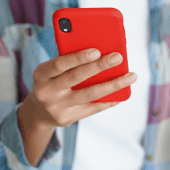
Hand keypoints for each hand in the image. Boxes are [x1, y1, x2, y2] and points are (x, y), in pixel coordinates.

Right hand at [19, 48, 137, 130]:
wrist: (38, 112)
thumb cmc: (52, 82)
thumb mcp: (51, 71)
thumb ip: (69, 62)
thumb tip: (102, 52)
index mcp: (41, 74)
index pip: (59, 64)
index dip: (78, 58)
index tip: (96, 51)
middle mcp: (46, 92)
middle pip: (76, 78)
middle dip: (99, 67)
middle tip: (118, 57)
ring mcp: (57, 108)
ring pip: (89, 94)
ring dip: (113, 85)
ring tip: (131, 76)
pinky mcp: (68, 119)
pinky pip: (93, 108)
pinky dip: (109, 99)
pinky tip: (123, 93)